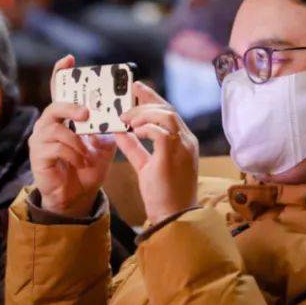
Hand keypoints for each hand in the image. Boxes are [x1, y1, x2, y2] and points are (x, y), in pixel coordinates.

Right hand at [29, 55, 117, 217]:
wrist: (77, 196)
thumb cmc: (87, 167)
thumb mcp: (103, 144)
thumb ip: (108, 127)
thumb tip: (122, 110)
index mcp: (63, 118)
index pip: (59, 90)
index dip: (61, 73)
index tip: (69, 59)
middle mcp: (47, 125)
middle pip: (54, 106)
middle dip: (71, 108)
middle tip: (86, 114)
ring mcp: (40, 140)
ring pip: (56, 129)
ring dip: (76, 141)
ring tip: (87, 153)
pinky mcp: (37, 156)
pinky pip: (55, 148)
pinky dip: (72, 154)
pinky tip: (80, 162)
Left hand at [116, 82, 198, 224]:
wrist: (173, 217)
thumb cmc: (162, 194)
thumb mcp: (145, 165)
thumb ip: (134, 148)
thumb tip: (118, 132)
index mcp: (183, 142)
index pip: (169, 112)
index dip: (152, 98)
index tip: (136, 87)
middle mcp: (187, 141)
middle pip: (168, 109)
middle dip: (145, 101)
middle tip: (125, 105)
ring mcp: (184, 147)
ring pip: (166, 115)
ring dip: (144, 114)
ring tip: (127, 120)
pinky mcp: (174, 156)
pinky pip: (161, 131)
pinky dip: (146, 128)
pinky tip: (133, 131)